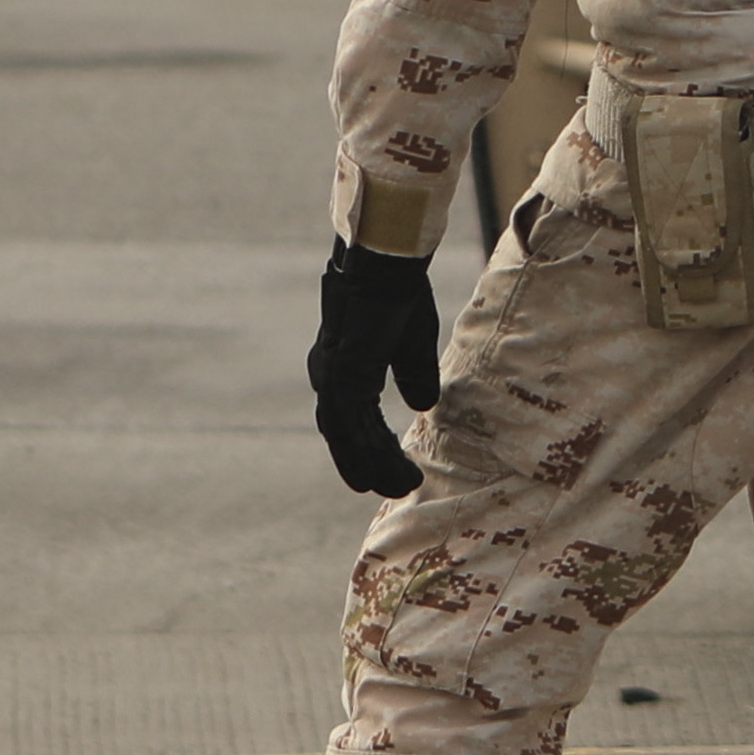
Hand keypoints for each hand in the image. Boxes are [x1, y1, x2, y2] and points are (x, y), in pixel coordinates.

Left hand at [308, 240, 444, 497]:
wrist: (385, 266)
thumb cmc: (398, 294)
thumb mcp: (412, 343)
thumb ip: (413, 375)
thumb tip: (422, 405)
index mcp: (344, 367)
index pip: (353, 418)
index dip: (369, 446)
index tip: (389, 470)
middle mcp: (331, 376)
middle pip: (345, 433)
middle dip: (367, 462)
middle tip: (394, 488)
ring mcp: (334, 377)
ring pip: (347, 435)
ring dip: (371, 463)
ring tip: (400, 485)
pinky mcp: (344, 375)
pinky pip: (352, 424)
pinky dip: (368, 449)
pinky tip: (387, 465)